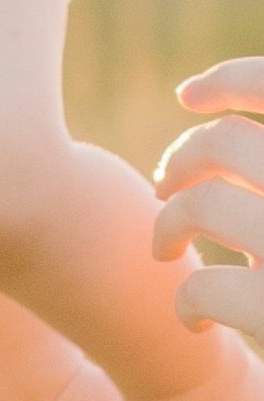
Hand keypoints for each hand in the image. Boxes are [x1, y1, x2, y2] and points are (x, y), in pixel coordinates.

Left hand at [154, 61, 263, 342]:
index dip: (234, 79)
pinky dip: (188, 302)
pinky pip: (208, 291)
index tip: (190, 95)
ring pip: (203, 205)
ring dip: (168, 224)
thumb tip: (225, 116)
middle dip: (182, 158)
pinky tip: (194, 320)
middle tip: (165, 187)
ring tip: (166, 251)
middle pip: (229, 140)